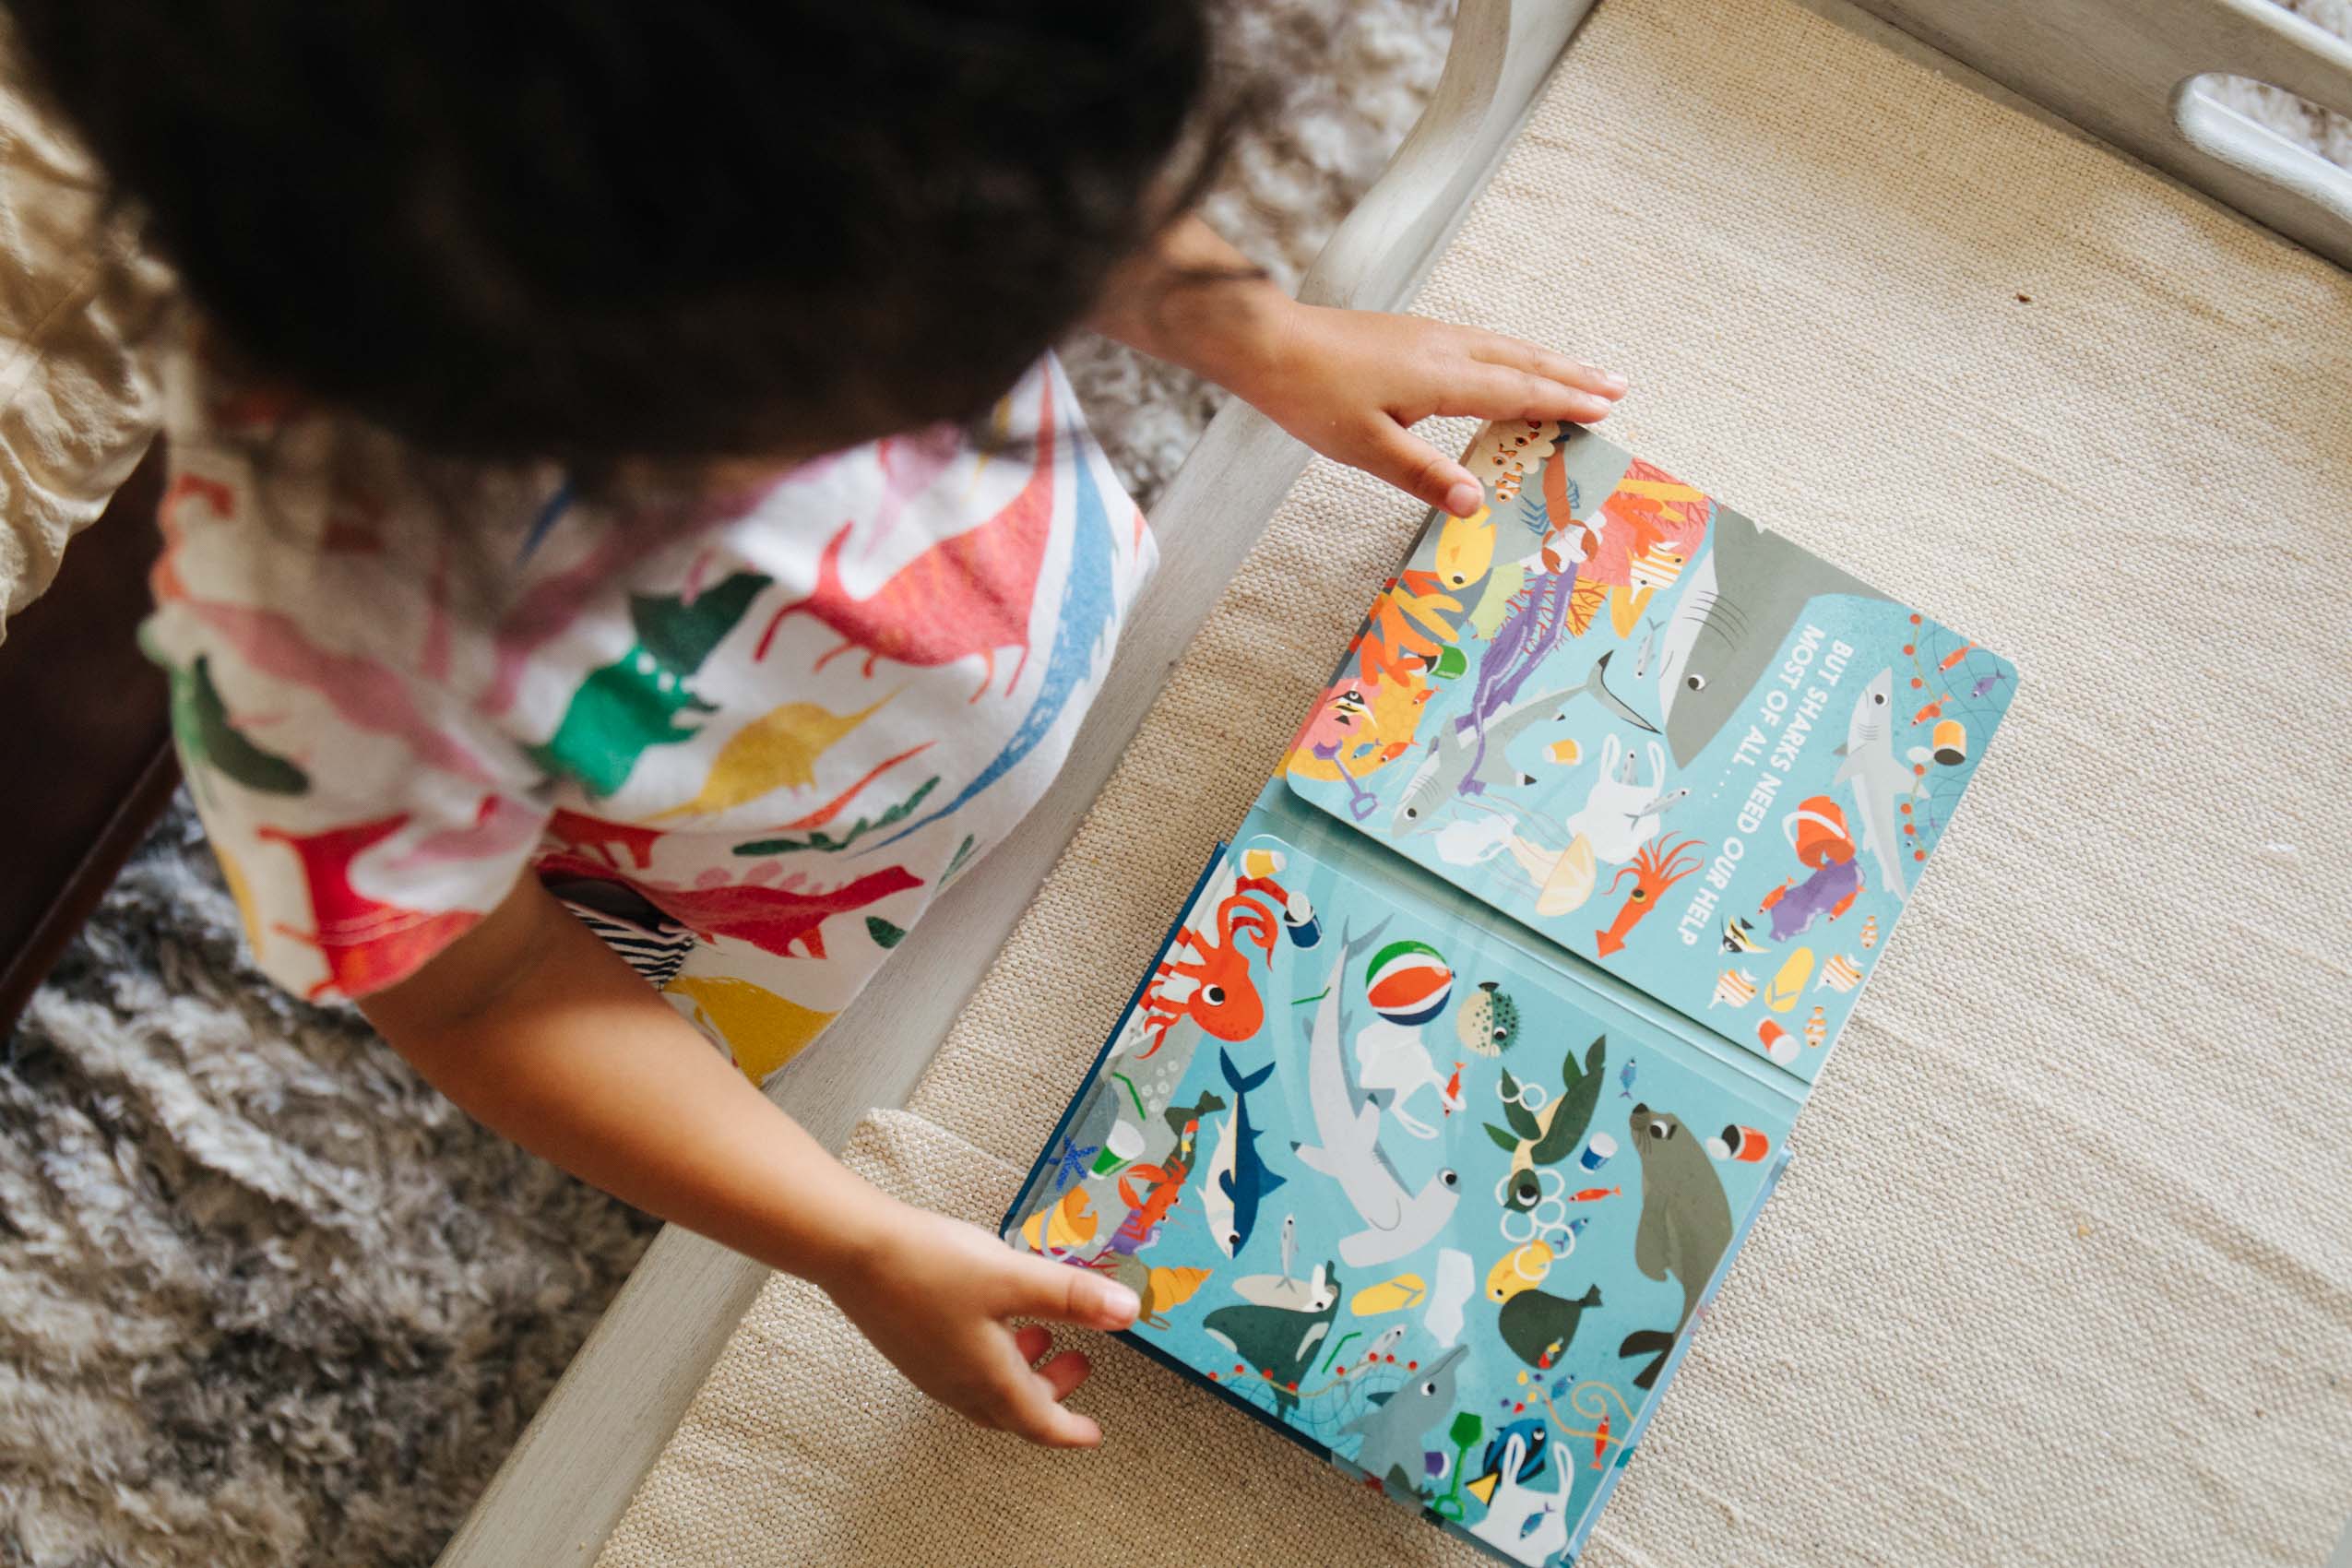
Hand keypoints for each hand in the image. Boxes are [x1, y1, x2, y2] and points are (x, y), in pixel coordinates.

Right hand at [822, 1199, 1139, 1445]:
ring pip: (986, 1389)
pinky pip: (962, 1368)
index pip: (1038, 1423)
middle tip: (1080, 1361)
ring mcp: (929, 1366)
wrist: (852, 1248)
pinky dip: (992, 1356)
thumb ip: (1072, 1297)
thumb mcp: (1013, 1277)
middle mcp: (956, 1383)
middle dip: (1052, 1393)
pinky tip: (995, 1313)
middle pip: (1013, 1410)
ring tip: (1042, 1330)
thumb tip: (1127, 1314)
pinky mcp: (911, 1345)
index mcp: (986, 1379)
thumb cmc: (931, 1265)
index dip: (1070, 1430)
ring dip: (1021, 1372)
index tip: (1093, 1434)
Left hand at [1236, 302, 1626, 516]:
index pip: (1517, 391)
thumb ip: (1424, 475)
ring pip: (1505, 347)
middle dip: (1572, 376)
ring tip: (1582, 372)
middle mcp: (1446, 348)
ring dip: (1548, 361)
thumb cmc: (1314, 397)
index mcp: (1443, 376)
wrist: (1271, 345)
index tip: (1605, 410)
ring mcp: (1430, 336)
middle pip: (1524, 361)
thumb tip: (1476, 503)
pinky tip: (1511, 361)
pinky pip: (1482, 342)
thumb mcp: (1367, 448)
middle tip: (1617, 386)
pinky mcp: (1413, 334)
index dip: (1563, 402)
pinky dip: (1514, 354)